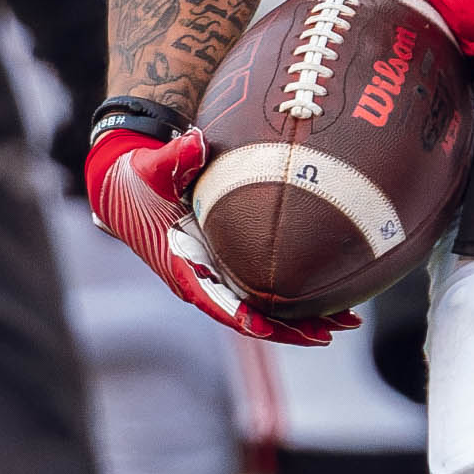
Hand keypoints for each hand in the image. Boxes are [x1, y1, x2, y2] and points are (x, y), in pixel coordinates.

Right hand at [85, 107, 336, 344]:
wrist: (127, 184)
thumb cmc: (141, 178)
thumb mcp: (153, 167)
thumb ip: (174, 158)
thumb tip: (194, 141)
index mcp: (182, 266)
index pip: (215, 302)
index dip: (242, 318)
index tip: (268, 329)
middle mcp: (200, 280)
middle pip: (250, 317)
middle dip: (290, 329)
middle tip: (332, 332)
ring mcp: (215, 276)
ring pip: (262, 309)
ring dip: (302, 320)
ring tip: (346, 321)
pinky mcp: (225, 267)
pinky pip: (262, 291)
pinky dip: (294, 300)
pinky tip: (330, 297)